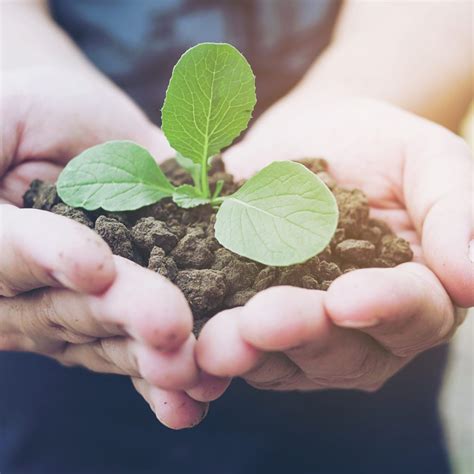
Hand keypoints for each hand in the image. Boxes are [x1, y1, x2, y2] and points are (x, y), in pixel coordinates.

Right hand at [0, 67, 228, 427]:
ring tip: (191, 370)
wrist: (80, 131)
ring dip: (151, 357)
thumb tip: (8, 209)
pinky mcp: (134, 306)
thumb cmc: (31, 113)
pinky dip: (167, 375)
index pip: (8, 255)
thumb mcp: (3, 116)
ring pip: (113, 336)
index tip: (95, 268)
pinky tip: (195, 399)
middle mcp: (32, 290)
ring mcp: (85, 306)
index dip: (50, 259)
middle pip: (72, 308)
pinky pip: (146, 344)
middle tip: (169, 327)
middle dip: (123, 315)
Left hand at [197, 97, 472, 391]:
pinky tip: (187, 341)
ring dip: (250, 354)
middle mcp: (361, 330)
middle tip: (263, 322)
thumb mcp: (427, 161)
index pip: (413, 313)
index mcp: (415, 294)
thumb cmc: (375, 147)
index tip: (349, 297)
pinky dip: (213, 346)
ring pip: (283, 358)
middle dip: (302, 336)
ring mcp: (304, 332)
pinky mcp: (252, 320)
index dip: (384, 309)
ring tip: (216, 343)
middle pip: (341, 351)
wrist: (307, 142)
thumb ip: (459, 211)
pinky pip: (237, 342)